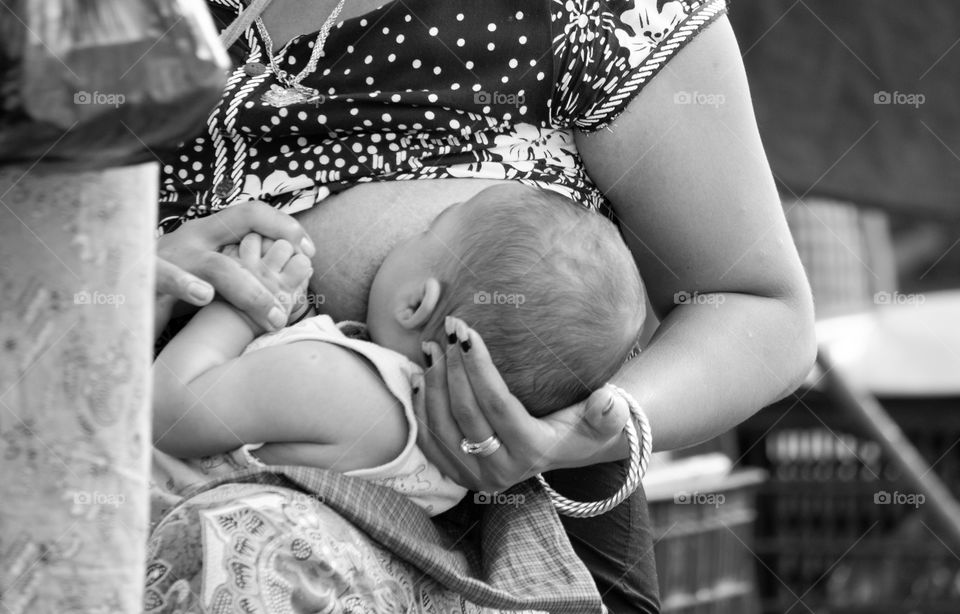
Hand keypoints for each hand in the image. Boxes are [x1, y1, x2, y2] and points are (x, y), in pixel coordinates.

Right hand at [157, 201, 315, 331]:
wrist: (108, 297)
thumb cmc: (165, 292)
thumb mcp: (206, 278)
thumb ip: (238, 275)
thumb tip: (286, 281)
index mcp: (208, 233)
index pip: (252, 213)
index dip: (284, 225)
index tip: (311, 250)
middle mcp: (191, 237)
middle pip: (242, 227)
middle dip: (276, 263)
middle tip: (293, 303)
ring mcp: (168, 255)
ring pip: (218, 265)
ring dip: (250, 291)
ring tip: (271, 314)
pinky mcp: (142, 276)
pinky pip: (165, 277)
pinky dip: (184, 284)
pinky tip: (204, 297)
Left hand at [414, 316, 629, 491]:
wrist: (569, 450)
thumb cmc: (586, 425)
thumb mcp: (607, 420)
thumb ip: (611, 413)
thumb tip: (607, 401)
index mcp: (533, 452)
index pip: (496, 405)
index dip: (479, 367)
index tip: (468, 331)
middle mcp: (501, 470)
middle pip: (465, 412)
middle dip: (453, 366)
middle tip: (451, 327)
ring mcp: (476, 477)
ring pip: (442, 425)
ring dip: (434, 381)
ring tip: (434, 345)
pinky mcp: (459, 475)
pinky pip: (429, 441)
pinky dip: (422, 406)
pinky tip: (423, 375)